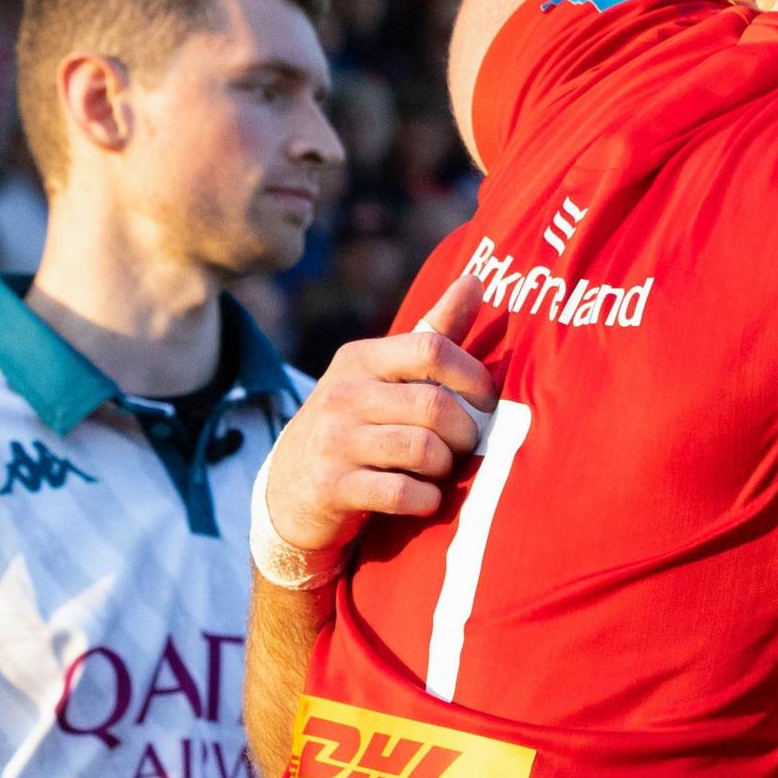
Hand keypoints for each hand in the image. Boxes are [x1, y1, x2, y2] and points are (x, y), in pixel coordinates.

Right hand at [264, 273, 491, 552]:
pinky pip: (403, 492)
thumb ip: (434, 332)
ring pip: (423, 449)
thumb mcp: (385, 373)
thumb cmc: (358, 421)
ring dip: (446, 466)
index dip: (475, 376)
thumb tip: (475, 278)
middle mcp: (343, 394)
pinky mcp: (333, 488)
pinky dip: (427, 499)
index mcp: (361, 359)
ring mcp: (334, 441)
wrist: (290, 487)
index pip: (433, 349)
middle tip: (464, 445)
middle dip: (465, 432)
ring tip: (439, 469)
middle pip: (435, 406)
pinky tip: (424, 497)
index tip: (487, 401)